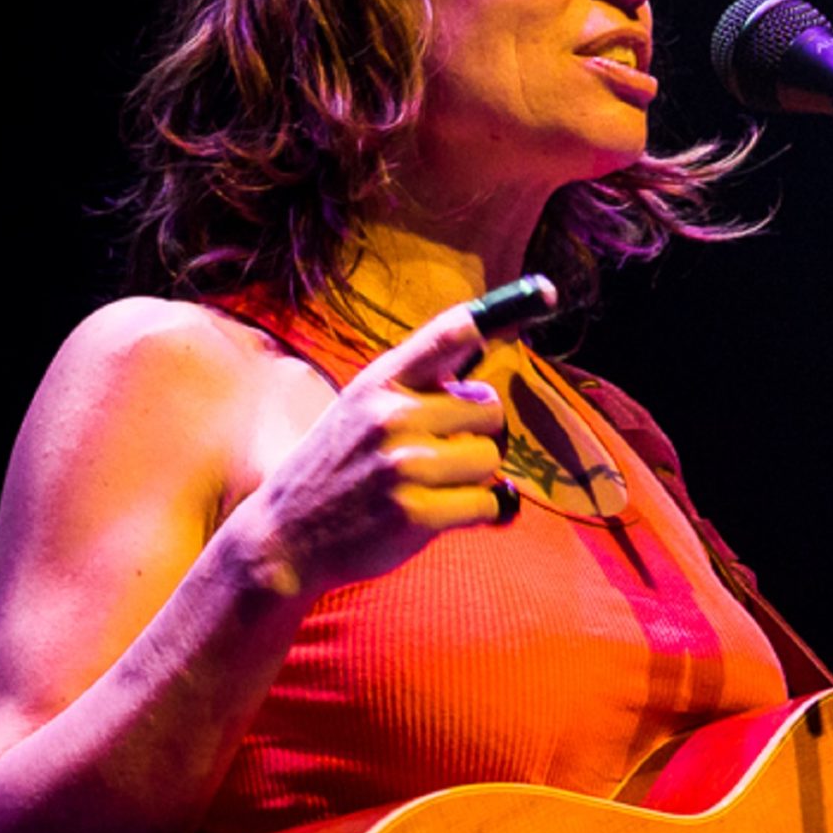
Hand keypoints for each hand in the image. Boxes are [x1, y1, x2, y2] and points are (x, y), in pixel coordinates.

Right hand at [230, 302, 510, 599]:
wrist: (286, 538)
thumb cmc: (337, 468)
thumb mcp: (360, 407)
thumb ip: (416, 382)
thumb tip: (484, 351)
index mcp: (380, 382)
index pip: (449, 335)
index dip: (503, 312)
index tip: (547, 294)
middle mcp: (391, 416)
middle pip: (490, 411)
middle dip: (477, 436)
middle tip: (442, 455)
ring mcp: (403, 466)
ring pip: (490, 460)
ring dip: (474, 479)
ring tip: (431, 488)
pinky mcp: (416, 514)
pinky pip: (487, 504)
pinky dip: (477, 514)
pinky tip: (439, 515)